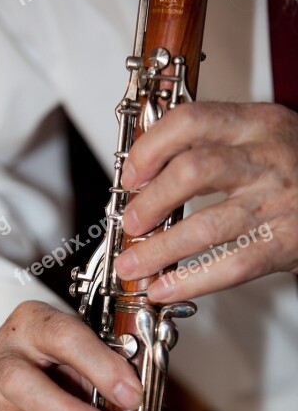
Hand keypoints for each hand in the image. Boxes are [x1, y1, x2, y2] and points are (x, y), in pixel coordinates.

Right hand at [0, 301, 141, 410]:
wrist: (14, 345)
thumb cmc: (56, 342)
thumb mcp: (80, 334)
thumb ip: (106, 359)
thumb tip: (138, 398)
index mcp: (33, 323)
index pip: (63, 338)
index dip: (99, 366)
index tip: (132, 393)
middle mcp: (3, 359)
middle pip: (23, 387)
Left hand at [115, 102, 297, 301]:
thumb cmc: (293, 167)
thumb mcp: (258, 137)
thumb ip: (210, 143)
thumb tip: (143, 169)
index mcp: (255, 124)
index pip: (190, 121)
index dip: (149, 149)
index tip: (130, 176)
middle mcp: (266, 159)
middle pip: (193, 171)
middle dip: (150, 202)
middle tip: (130, 222)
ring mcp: (276, 203)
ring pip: (206, 226)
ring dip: (159, 249)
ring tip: (132, 265)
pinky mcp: (284, 244)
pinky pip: (230, 266)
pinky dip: (189, 281)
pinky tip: (164, 288)